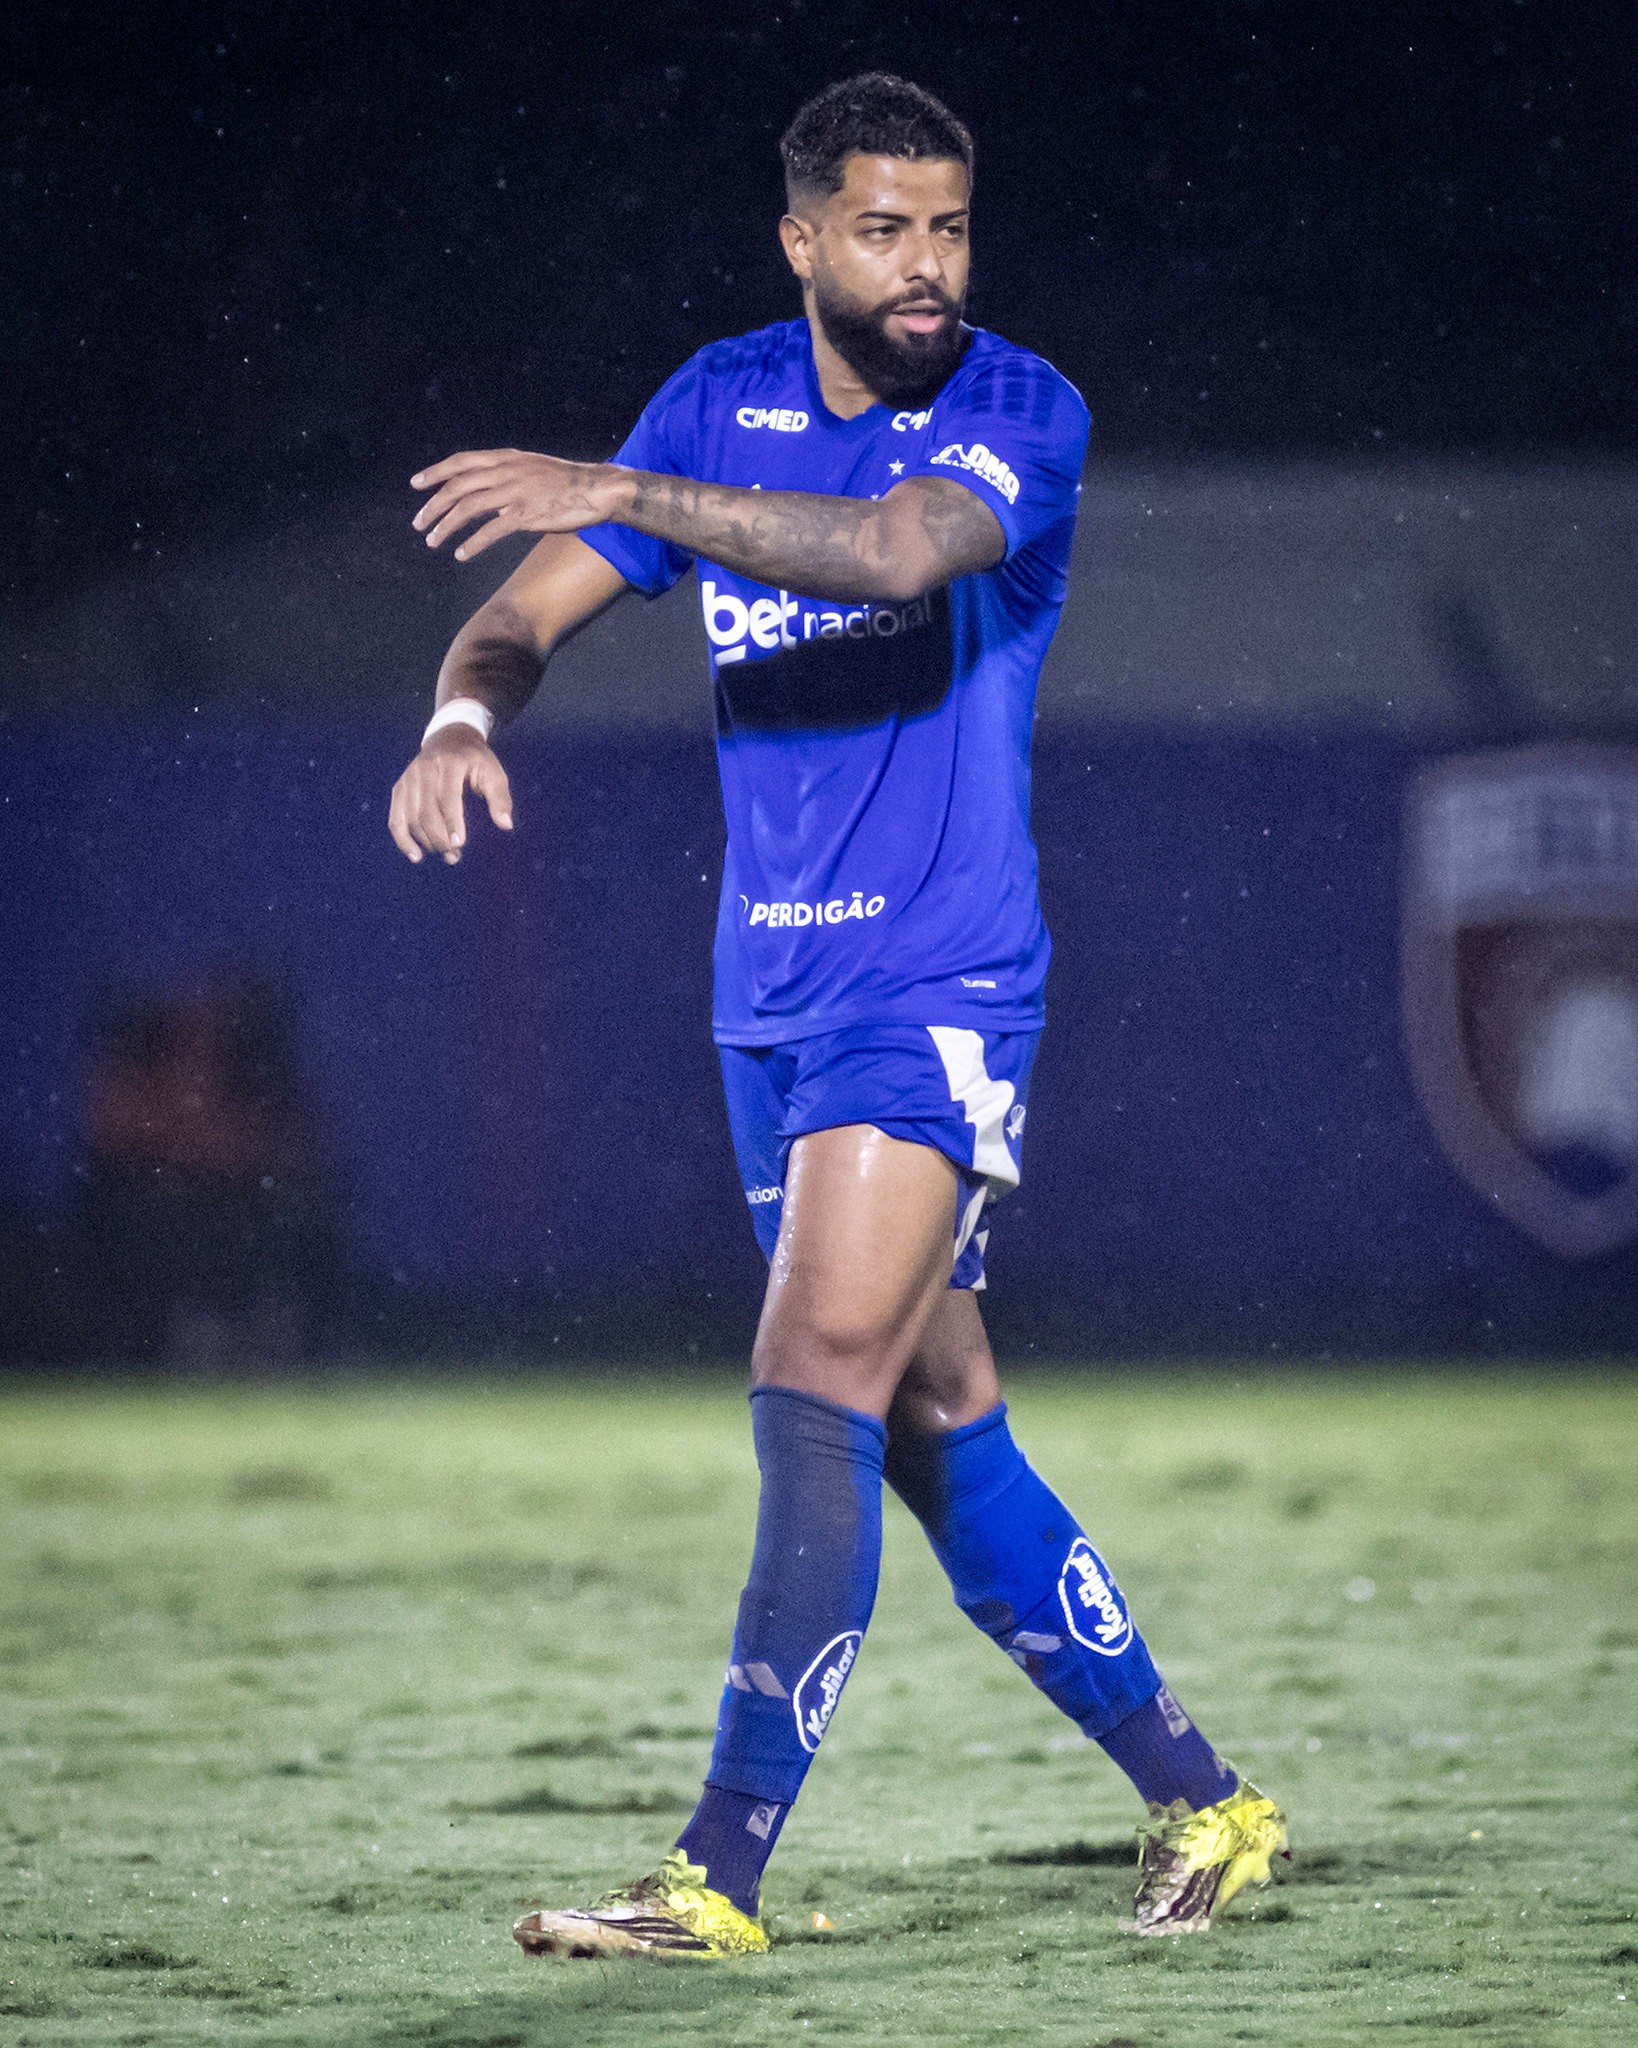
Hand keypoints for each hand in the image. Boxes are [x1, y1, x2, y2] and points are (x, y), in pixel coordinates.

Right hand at [388, 724, 513, 864]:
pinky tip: (416, 856)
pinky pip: (396, 818)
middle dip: (440, 838)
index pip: (447, 797)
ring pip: (411, 818)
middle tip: (456, 856)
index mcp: (449, 763)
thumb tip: (506, 825)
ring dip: (426, 842)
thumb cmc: (476, 760)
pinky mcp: (399, 788)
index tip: (460, 844)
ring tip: (447, 855)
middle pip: (426, 812)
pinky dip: (403, 840)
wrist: (449, 739)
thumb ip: (500, 798)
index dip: (452, 822)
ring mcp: (408, 779)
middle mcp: (423, 769)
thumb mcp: (494, 772)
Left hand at [411, 449, 625, 559]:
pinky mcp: (526, 515)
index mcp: (505, 458)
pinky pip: (491, 530)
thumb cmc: (565, 483)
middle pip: (458, 487)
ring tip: (432, 541)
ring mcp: (515, 492)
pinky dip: (473, 543)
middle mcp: (506, 471)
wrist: (596, 489)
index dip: (436, 473)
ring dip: (446, 526)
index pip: (461, 462)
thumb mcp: (530, 470)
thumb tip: (484, 496)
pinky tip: (461, 554)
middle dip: (433, 506)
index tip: (416, 485)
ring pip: (468, 508)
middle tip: (418, 523)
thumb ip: (505, 479)